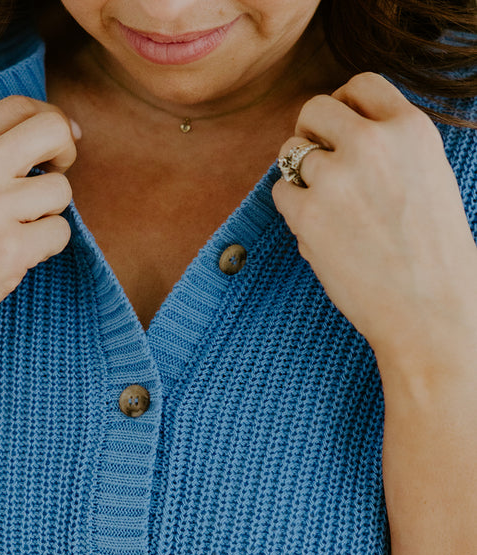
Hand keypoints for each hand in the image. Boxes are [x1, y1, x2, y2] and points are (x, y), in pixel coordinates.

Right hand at [0, 95, 77, 366]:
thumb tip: (36, 139)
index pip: (18, 106)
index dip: (48, 120)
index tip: (54, 147)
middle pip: (52, 131)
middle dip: (66, 152)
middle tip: (55, 176)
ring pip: (61, 190)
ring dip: (51, 212)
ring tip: (21, 229)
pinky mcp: (8, 252)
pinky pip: (59, 233)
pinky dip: (47, 246)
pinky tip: (19, 256)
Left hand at [272, 72, 476, 379]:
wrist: (428, 311)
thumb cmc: (432, 255)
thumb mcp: (429, 178)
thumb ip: (390, 149)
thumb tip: (338, 136)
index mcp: (411, 128)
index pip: (360, 85)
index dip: (343, 106)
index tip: (337, 130)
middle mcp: (372, 142)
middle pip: (315, 109)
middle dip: (310, 134)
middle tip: (317, 165)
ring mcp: (337, 177)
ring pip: (290, 151)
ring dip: (298, 174)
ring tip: (323, 206)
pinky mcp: (308, 213)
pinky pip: (280, 192)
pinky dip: (292, 210)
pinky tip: (318, 231)